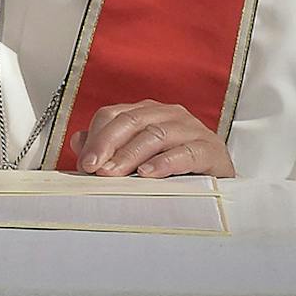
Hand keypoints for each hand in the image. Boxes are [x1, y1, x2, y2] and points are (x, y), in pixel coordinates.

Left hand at [71, 100, 233, 177]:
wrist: (218, 183)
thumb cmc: (173, 169)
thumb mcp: (135, 159)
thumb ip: (106, 148)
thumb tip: (77, 141)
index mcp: (147, 112)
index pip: (113, 114)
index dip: (96, 137)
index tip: (85, 163)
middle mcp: (169, 115)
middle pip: (131, 121)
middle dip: (109, 145)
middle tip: (94, 169)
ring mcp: (192, 129)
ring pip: (156, 134)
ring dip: (131, 155)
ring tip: (116, 174)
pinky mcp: (211, 150)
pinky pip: (187, 152)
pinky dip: (165, 162)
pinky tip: (149, 173)